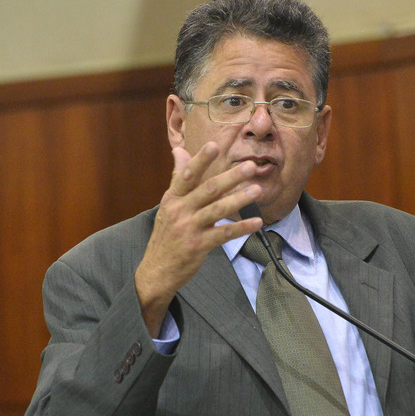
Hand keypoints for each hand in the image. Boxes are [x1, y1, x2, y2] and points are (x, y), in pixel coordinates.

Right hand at [135, 142, 263, 336]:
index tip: (214, 145)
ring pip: (218, 210)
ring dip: (239, 199)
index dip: (200, 160)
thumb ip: (179, 178)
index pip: (187, 175)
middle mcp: (180, 210)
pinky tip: (257, 222)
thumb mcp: (169, 204)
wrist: (156, 270)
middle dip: (230, 177)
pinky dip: (241, 227)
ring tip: (257, 190)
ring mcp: (189, 228)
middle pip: (208, 189)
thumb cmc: (167, 234)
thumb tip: (179, 150)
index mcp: (173, 198)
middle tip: (250, 166)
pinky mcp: (198, 246)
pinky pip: (224, 234)